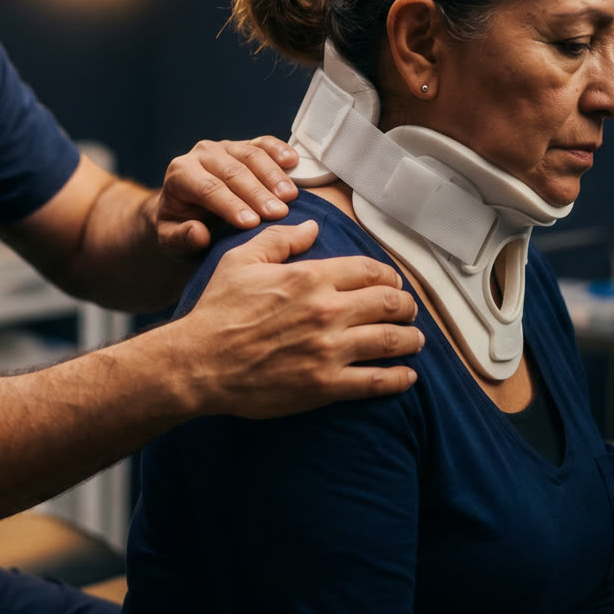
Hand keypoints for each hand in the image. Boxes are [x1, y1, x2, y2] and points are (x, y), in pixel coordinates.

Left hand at [151, 136, 300, 257]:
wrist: (182, 206)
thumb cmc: (180, 225)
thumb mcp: (171, 239)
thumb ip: (181, 238)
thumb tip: (200, 234)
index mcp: (180, 174)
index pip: (208, 188)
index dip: (231, 205)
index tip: (252, 223)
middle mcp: (202, 155)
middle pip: (232, 171)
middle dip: (257, 193)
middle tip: (278, 214)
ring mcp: (224, 147)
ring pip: (250, 155)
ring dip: (272, 176)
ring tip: (289, 196)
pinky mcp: (243, 146)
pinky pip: (262, 143)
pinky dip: (278, 150)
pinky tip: (293, 161)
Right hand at [179, 220, 422, 417]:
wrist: (198, 363)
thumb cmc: (217, 311)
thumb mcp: (241, 261)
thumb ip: (279, 240)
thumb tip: (311, 228)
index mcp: (309, 277)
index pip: (370, 270)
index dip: (389, 276)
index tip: (392, 282)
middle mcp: (326, 311)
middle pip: (389, 303)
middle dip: (406, 305)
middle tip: (408, 310)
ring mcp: (329, 350)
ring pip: (392, 340)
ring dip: (411, 339)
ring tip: (415, 339)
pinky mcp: (326, 385)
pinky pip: (377, 381)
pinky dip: (399, 378)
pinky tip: (406, 376)